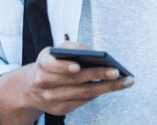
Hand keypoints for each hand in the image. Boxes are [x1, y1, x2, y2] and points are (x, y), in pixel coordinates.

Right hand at [0, 42, 133, 123]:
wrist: (31, 87)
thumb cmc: (52, 63)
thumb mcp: (55, 51)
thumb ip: (71, 48)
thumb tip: (91, 52)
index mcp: (43, 64)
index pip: (52, 66)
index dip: (65, 67)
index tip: (78, 66)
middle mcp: (44, 83)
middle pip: (74, 80)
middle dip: (98, 75)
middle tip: (116, 71)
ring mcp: (51, 98)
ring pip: (82, 93)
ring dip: (105, 87)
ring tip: (124, 81)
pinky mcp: (59, 109)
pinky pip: (82, 101)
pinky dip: (97, 94)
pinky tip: (111, 87)